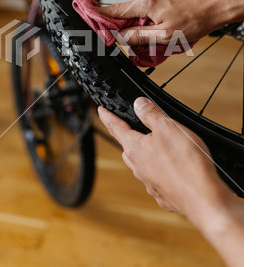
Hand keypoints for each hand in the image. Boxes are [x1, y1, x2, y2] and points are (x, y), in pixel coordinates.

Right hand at [98, 0, 243, 43]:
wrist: (221, 1)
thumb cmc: (198, 18)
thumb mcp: (166, 36)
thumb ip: (140, 36)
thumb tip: (122, 38)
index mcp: (146, 2)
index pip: (114, 10)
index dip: (98, 13)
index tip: (83, 9)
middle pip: (130, 12)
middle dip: (132, 28)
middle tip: (142, 41)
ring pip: (144, 10)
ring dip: (148, 23)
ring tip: (166, 33)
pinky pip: (155, 4)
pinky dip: (157, 15)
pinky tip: (172, 23)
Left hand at [98, 98, 243, 266]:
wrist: (203, 200)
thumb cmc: (186, 163)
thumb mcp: (168, 127)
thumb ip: (150, 114)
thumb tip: (138, 104)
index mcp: (135, 148)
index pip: (116, 127)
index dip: (108, 116)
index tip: (101, 111)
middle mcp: (138, 167)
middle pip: (128, 148)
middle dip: (129, 137)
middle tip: (132, 129)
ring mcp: (150, 183)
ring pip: (142, 165)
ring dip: (146, 155)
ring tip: (157, 147)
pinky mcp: (164, 195)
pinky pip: (157, 179)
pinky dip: (161, 171)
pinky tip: (173, 168)